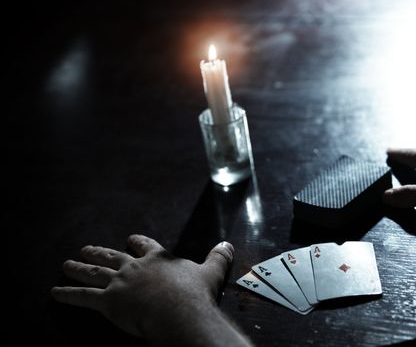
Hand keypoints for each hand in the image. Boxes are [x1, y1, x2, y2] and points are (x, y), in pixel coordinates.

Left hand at [52, 235, 250, 346]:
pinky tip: (54, 292)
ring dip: (78, 267)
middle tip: (87, 248)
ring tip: (66, 264)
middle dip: (99, 251)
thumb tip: (228, 244)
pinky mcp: (108, 301)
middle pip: (112, 255)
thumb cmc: (194, 293)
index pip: (144, 245)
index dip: (136, 242)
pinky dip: (67, 294)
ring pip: (94, 271)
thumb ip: (218, 257)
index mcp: (157, 259)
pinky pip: (83, 296)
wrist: (179, 310)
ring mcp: (120, 282)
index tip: (130, 239)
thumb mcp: (211, 272)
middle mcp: (134, 266)